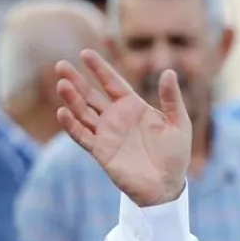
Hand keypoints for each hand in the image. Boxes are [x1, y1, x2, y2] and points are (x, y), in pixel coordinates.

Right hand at [55, 49, 191, 206]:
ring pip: (83, 113)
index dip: (99, 68)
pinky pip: (83, 136)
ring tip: (62, 84)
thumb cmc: (175, 155)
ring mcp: (107, 134)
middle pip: (91, 95)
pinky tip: (63, 112)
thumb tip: (168, 71)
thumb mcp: (179, 123)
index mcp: (133, 107)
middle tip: (60, 65)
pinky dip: (72, 125)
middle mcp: (116, 118)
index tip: (85, 53)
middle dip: (76, 81)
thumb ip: (172, 98)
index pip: (112, 83)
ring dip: (72, 99)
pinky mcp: (101, 152)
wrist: (167, 187)